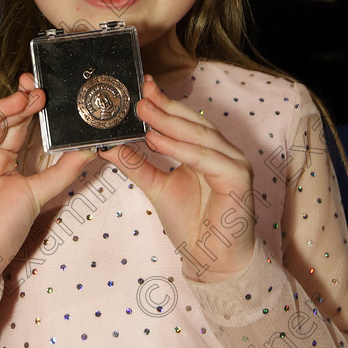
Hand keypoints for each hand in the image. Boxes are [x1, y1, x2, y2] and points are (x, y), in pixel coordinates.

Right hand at [0, 73, 95, 315]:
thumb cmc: (4, 232)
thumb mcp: (39, 193)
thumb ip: (63, 170)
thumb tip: (88, 149)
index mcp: (3, 159)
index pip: (16, 124)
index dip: (28, 107)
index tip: (43, 94)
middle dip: (16, 101)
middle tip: (35, 92)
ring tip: (18, 104)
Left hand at [98, 75, 254, 282]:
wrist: (210, 260)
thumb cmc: (191, 224)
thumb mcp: (156, 187)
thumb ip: (136, 164)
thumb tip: (108, 144)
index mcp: (206, 150)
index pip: (184, 119)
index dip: (164, 102)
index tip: (142, 88)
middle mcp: (223, 151)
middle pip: (192, 122)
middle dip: (164, 108)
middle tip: (138, 98)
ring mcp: (234, 162)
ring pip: (199, 136)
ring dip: (169, 124)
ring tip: (143, 113)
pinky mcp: (238, 178)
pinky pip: (206, 158)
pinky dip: (181, 149)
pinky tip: (158, 140)